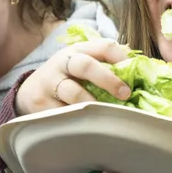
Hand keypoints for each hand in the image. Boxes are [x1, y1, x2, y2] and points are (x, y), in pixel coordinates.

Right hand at [15, 39, 131, 115]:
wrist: (29, 92)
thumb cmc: (66, 78)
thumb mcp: (81, 64)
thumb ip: (106, 63)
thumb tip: (142, 67)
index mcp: (77, 51)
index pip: (102, 46)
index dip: (120, 57)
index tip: (135, 72)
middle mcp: (62, 63)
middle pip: (86, 65)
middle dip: (108, 79)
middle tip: (125, 94)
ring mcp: (50, 83)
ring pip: (73, 92)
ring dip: (93, 104)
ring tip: (105, 115)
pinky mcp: (40, 103)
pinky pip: (62, 113)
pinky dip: (77, 120)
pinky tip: (87, 127)